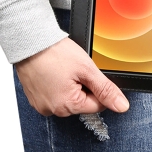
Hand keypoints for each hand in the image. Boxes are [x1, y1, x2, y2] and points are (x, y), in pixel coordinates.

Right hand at [14, 36, 130, 116]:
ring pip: (67, 98)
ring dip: (69, 85)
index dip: (97, 87)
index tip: (88, 73)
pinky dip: (56, 85)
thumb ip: (106, 90)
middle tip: (73, 69)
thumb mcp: (87, 69)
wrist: (30, 41)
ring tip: (62, 69)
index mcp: (67, 106)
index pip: (97, 105)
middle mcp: (53, 110)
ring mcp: (41, 105)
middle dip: (82, 85)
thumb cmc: (54, 52)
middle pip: (81, 102)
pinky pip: (54, 95)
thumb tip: (122, 106)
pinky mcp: (35, 98)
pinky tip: (53, 72)